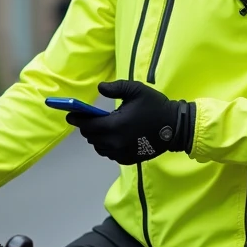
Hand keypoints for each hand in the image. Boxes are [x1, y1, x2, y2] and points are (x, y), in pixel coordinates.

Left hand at [67, 80, 194, 165]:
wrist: (175, 127)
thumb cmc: (155, 106)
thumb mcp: (136, 90)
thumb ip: (115, 87)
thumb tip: (100, 87)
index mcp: (116, 125)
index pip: (88, 126)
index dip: (77, 120)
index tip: (71, 115)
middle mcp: (116, 142)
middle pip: (91, 137)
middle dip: (88, 127)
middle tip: (89, 119)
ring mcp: (122, 153)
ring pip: (99, 147)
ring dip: (97, 138)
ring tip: (103, 128)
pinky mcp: (128, 159)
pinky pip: (109, 154)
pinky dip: (107, 146)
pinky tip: (114, 137)